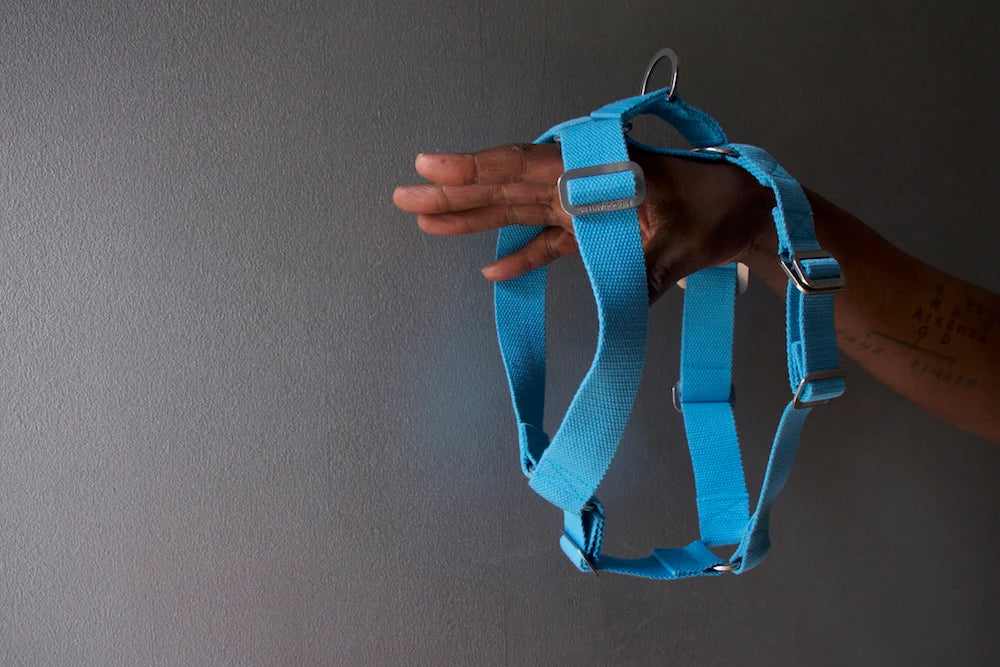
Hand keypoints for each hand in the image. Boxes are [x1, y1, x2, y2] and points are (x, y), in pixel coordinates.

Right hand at [393, 143, 774, 302]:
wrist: (747, 212)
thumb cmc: (720, 209)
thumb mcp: (684, 240)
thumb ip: (643, 267)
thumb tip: (616, 299)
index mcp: (598, 167)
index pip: (526, 164)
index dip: (476, 168)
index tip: (430, 166)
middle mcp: (582, 179)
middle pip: (507, 184)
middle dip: (455, 191)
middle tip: (404, 194)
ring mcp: (584, 204)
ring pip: (517, 210)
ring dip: (473, 218)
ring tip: (425, 221)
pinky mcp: (593, 229)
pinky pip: (547, 243)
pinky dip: (521, 257)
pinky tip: (491, 272)